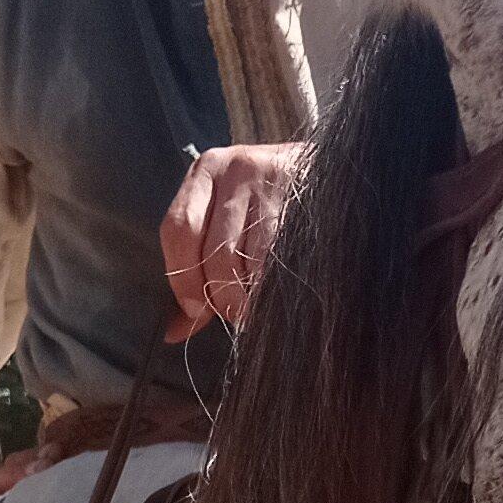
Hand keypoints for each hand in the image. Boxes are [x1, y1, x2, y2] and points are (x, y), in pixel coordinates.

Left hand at [161, 140, 303, 333]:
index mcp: (206, 171)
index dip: (182, 278)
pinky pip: (272, 260)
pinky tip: (270, 295)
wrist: (330, 172)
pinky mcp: (298, 200)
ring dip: (243, 297)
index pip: (177, 230)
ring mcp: (268, 183)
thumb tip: (172, 331)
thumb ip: (196, 268)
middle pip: (209, 249)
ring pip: (241, 259)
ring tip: (251, 307)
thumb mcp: (228, 218)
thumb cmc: (269, 202)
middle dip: (216, 294)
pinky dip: (265, 288)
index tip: (194, 309)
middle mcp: (233, 170)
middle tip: (230, 313)